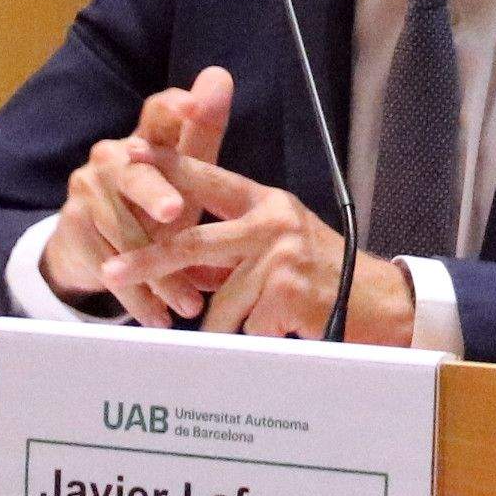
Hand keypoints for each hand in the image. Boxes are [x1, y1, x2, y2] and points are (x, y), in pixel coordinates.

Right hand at [48, 67, 232, 323]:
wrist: (101, 250)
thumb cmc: (158, 203)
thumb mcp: (185, 174)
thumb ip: (203, 131)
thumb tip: (221, 74)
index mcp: (144, 137)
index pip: (158, 113)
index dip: (176, 107)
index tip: (195, 105)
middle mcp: (110, 157)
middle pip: (133, 172)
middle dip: (154, 192)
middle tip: (176, 212)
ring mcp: (84, 191)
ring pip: (124, 231)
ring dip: (158, 270)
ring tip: (190, 302)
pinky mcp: (70, 227)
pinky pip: (106, 264)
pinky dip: (137, 295)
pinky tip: (159, 317)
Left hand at [100, 151, 418, 344]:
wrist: (384, 305)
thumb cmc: (325, 276)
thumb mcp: (280, 243)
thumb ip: (234, 244)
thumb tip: (182, 263)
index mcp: (267, 202)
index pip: (210, 177)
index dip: (167, 165)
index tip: (127, 156)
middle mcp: (273, 222)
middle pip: (194, 241)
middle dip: (148, 260)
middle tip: (111, 273)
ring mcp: (281, 257)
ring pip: (220, 303)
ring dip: (230, 325)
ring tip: (265, 324)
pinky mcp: (288, 293)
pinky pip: (245, 328)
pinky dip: (257, 339)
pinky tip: (287, 331)